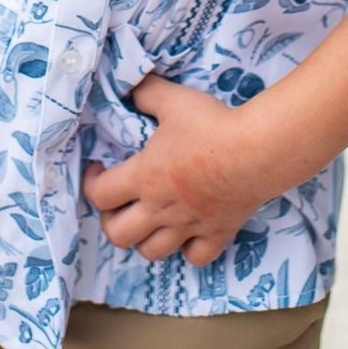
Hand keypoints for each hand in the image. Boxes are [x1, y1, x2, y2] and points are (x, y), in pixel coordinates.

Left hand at [82, 72, 271, 265]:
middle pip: (119, 235)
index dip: (91, 183)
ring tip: (149, 220)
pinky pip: (196, 258)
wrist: (256, 151)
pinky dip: (188, 250)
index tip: (99, 169)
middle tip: (120, 202)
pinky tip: (188, 233)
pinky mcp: (217, 234)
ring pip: (152, 252)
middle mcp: (161, 208)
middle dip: (111, 221)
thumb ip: (146, 93)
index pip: (100, 195)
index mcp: (145, 176)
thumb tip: (130, 90)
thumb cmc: (212, 125)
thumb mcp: (173, 99)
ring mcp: (189, 226)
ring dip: (145, 239)